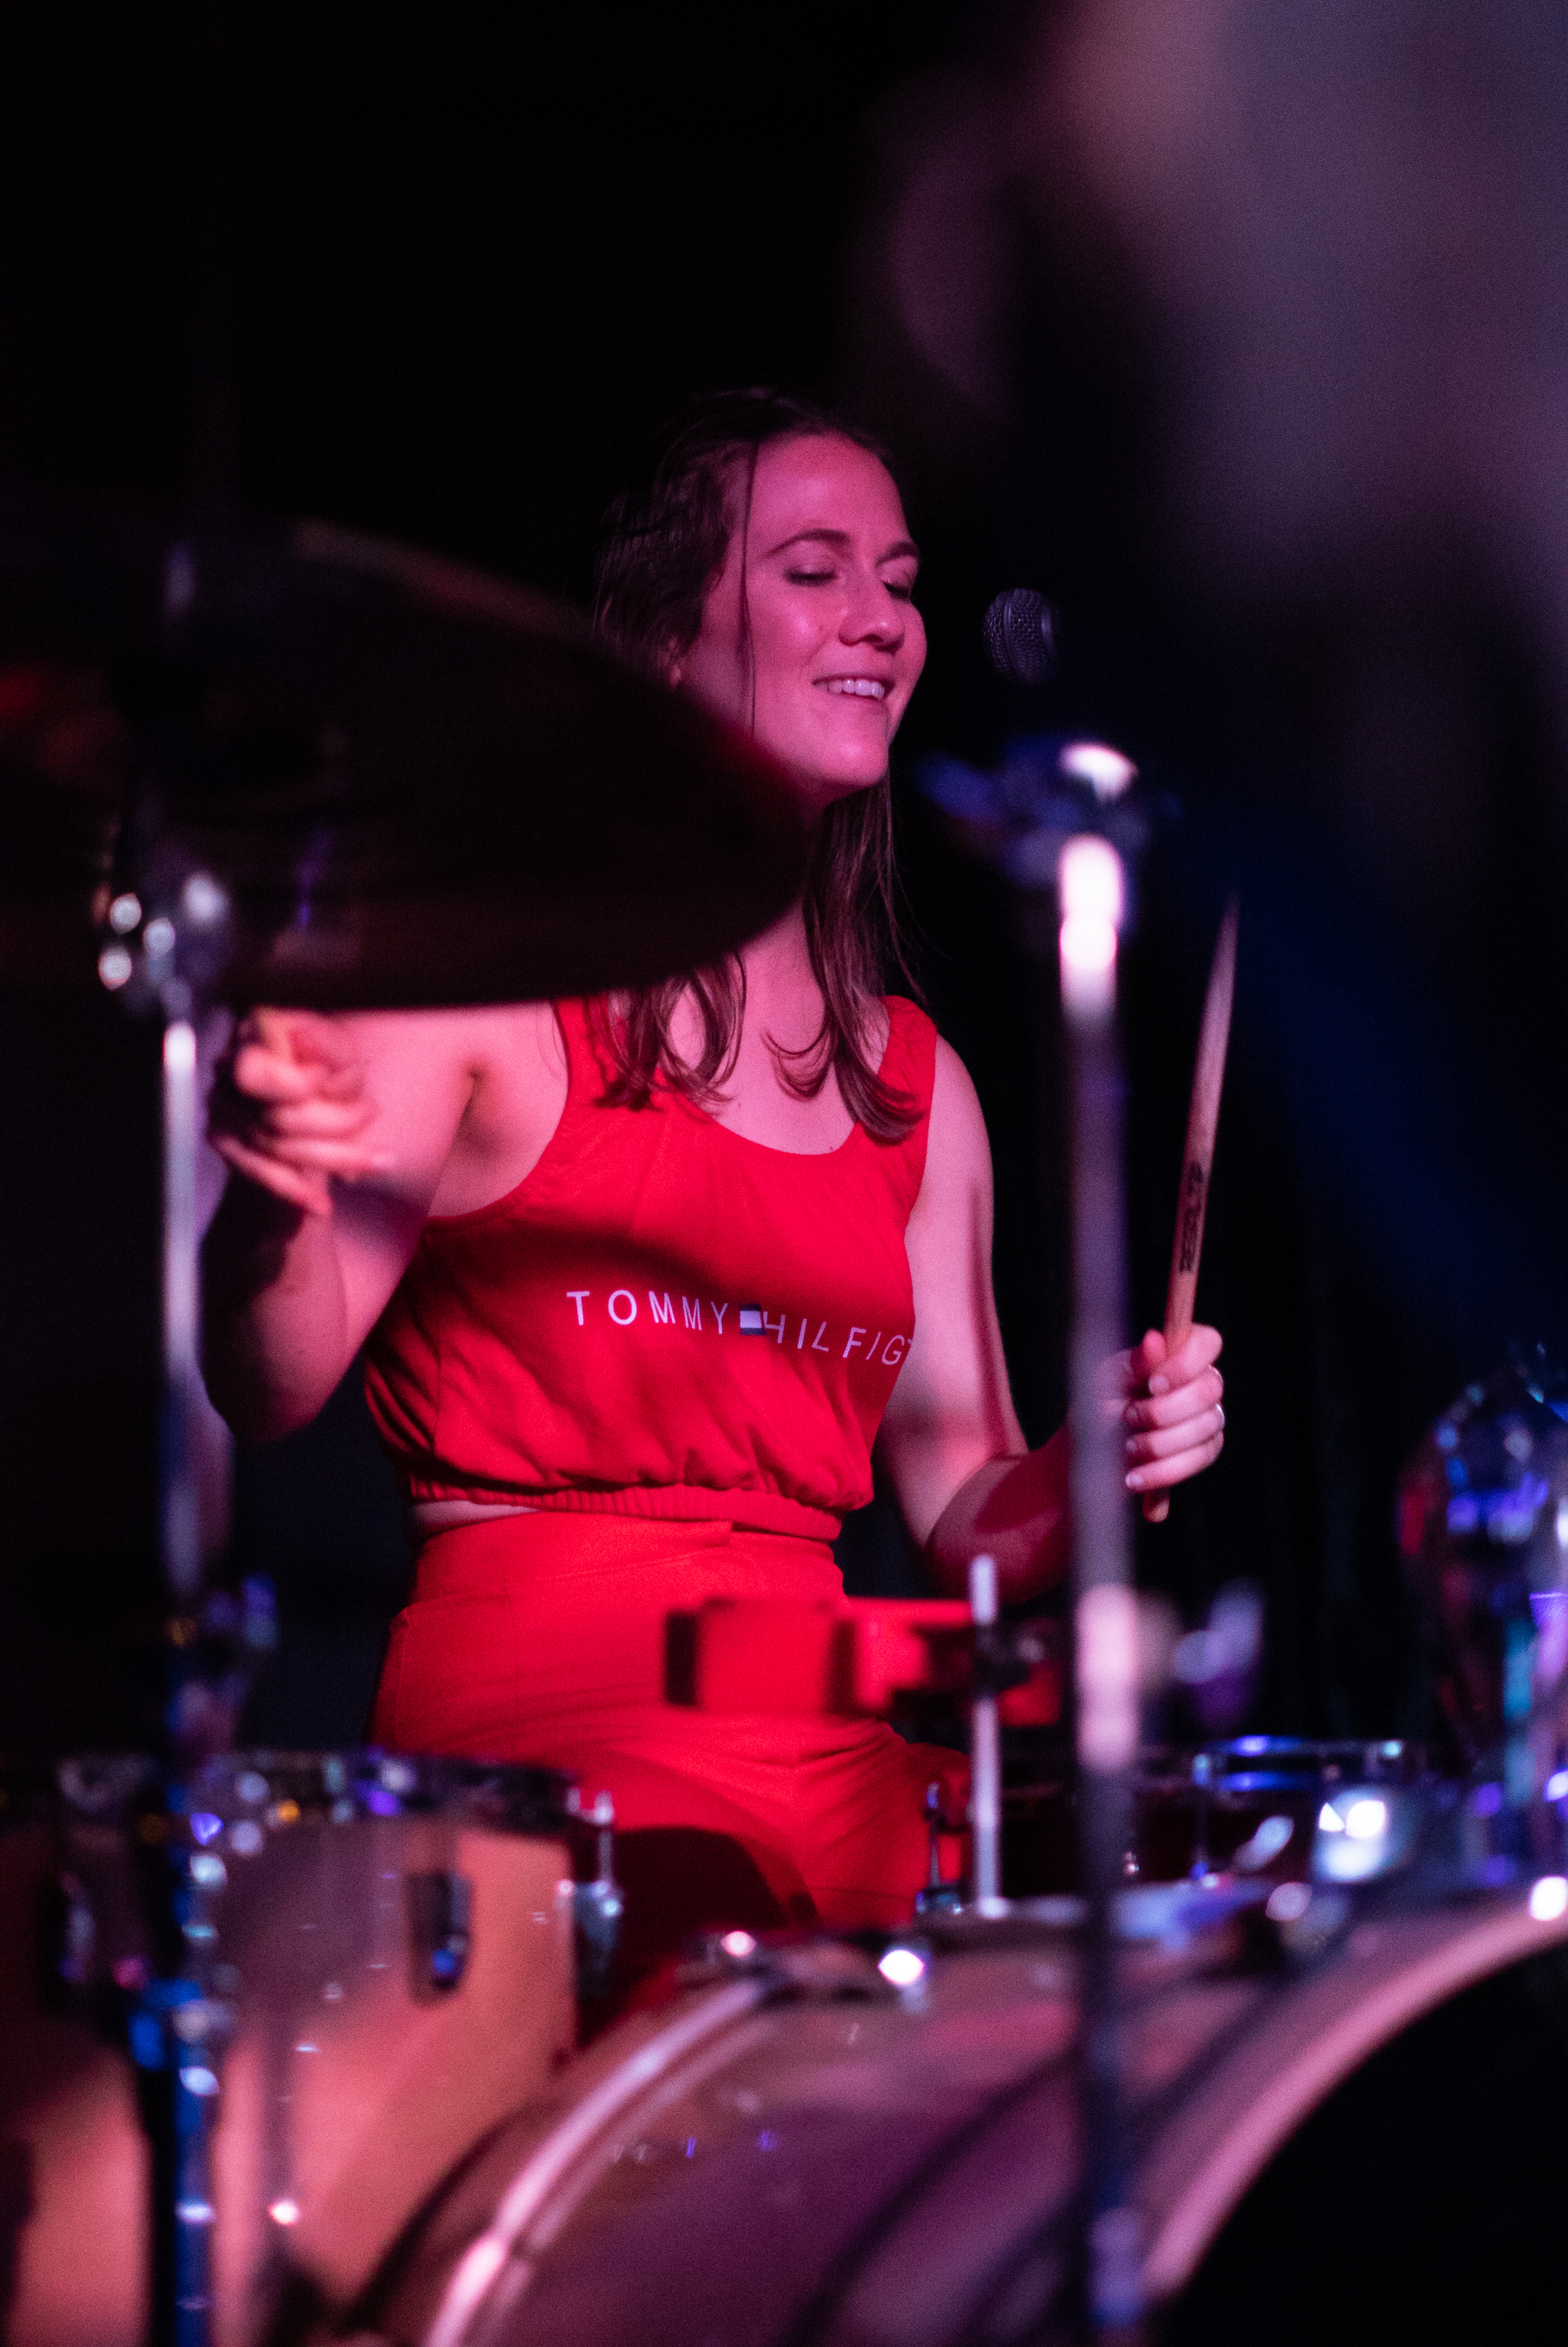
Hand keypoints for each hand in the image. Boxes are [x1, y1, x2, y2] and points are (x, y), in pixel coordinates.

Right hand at [209, 1008, 383, 1216]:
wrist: (312, 1089)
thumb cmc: (329, 1061)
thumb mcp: (340, 1048)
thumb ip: (326, 1044)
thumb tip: (302, 1039)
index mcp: (251, 1034)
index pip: (254, 1074)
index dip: (294, 1086)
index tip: (327, 1078)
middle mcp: (226, 1069)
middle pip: (274, 1118)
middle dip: (333, 1124)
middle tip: (372, 1113)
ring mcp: (221, 1107)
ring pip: (274, 1149)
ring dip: (332, 1157)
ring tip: (379, 1160)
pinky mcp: (224, 1140)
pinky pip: (259, 1173)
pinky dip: (295, 1191)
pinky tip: (323, 1205)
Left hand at [1108, 1325, 1224, 1495]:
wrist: (1090, 1456)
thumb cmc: (1097, 1409)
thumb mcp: (1104, 1383)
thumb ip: (1133, 1363)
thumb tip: (1155, 1340)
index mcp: (1174, 1356)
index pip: (1206, 1342)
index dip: (1187, 1362)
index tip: (1153, 1384)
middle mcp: (1197, 1382)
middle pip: (1209, 1389)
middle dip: (1165, 1410)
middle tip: (1129, 1418)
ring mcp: (1206, 1417)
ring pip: (1206, 1426)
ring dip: (1160, 1442)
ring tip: (1128, 1447)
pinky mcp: (1204, 1450)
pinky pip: (1199, 1458)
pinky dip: (1163, 1470)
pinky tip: (1136, 1476)